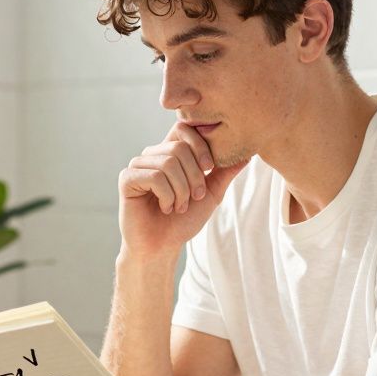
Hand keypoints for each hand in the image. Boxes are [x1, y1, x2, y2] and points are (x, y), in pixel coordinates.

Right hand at [117, 121, 248, 259]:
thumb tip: (249, 153)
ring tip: (178, 207)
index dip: (200, 145)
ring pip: (168, 163)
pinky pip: (154, 177)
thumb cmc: (183, 220)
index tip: (209, 168)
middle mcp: (152, 155)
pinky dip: (166, 196)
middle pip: (179, 148)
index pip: (184, 129)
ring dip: (181, 191)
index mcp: (169, 152)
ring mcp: (137, 165)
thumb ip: (225, 172)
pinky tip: (164, 207)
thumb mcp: (211, 193)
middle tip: (194, 198)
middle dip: (194, 177)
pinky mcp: (127, 179)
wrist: (162, 246)